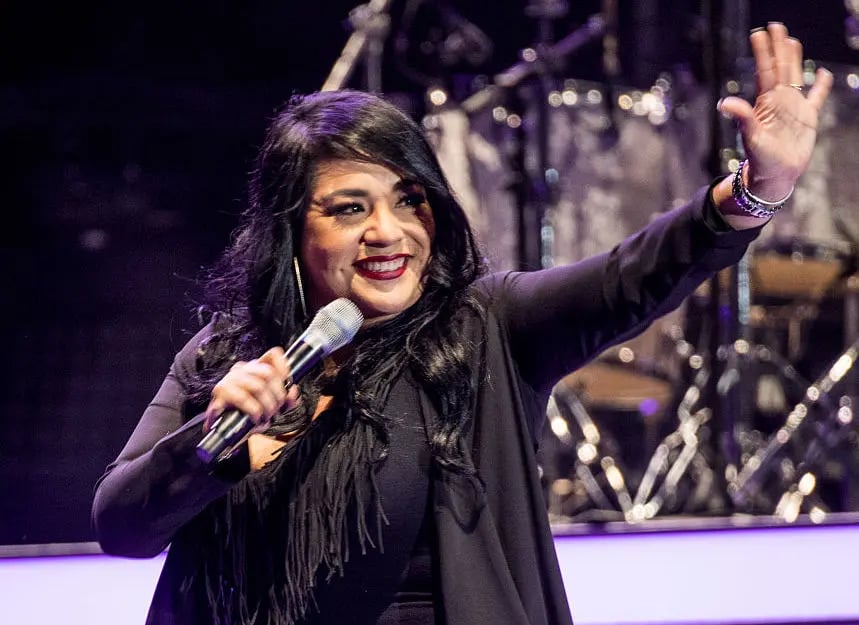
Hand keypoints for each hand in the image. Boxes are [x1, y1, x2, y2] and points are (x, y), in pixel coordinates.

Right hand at [203, 347, 300, 433]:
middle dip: (278, 395)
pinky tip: (255, 418)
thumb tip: (293, 391)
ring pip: (258, 386)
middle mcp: (241, 370)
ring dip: (267, 406)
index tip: (289, 384)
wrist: (224, 430)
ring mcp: (229, 379)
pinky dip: (254, 410)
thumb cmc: (247, 415)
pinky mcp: (220, 392)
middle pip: (268, 373)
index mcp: (254, 368)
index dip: (284, 369)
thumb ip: (285, 400)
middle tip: (277, 410)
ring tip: (267, 417)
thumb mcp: (270, 407)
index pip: (273, 355)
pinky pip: (243, 398)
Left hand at [717, 23, 832, 200]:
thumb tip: (725, 103)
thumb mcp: (751, 137)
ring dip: (793, 59)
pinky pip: (816, 98)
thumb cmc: (760, 160)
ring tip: (791, 41)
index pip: (765, 71)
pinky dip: (821, 87)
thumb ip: (742, 118)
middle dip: (777, 48)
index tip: (759, 33)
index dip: (763, 52)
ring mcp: (793, 108)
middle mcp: (779, 101)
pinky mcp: (808, 119)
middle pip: (779, 68)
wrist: (774, 176)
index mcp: (766, 103)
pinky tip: (823, 74)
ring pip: (795, 77)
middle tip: (774, 26)